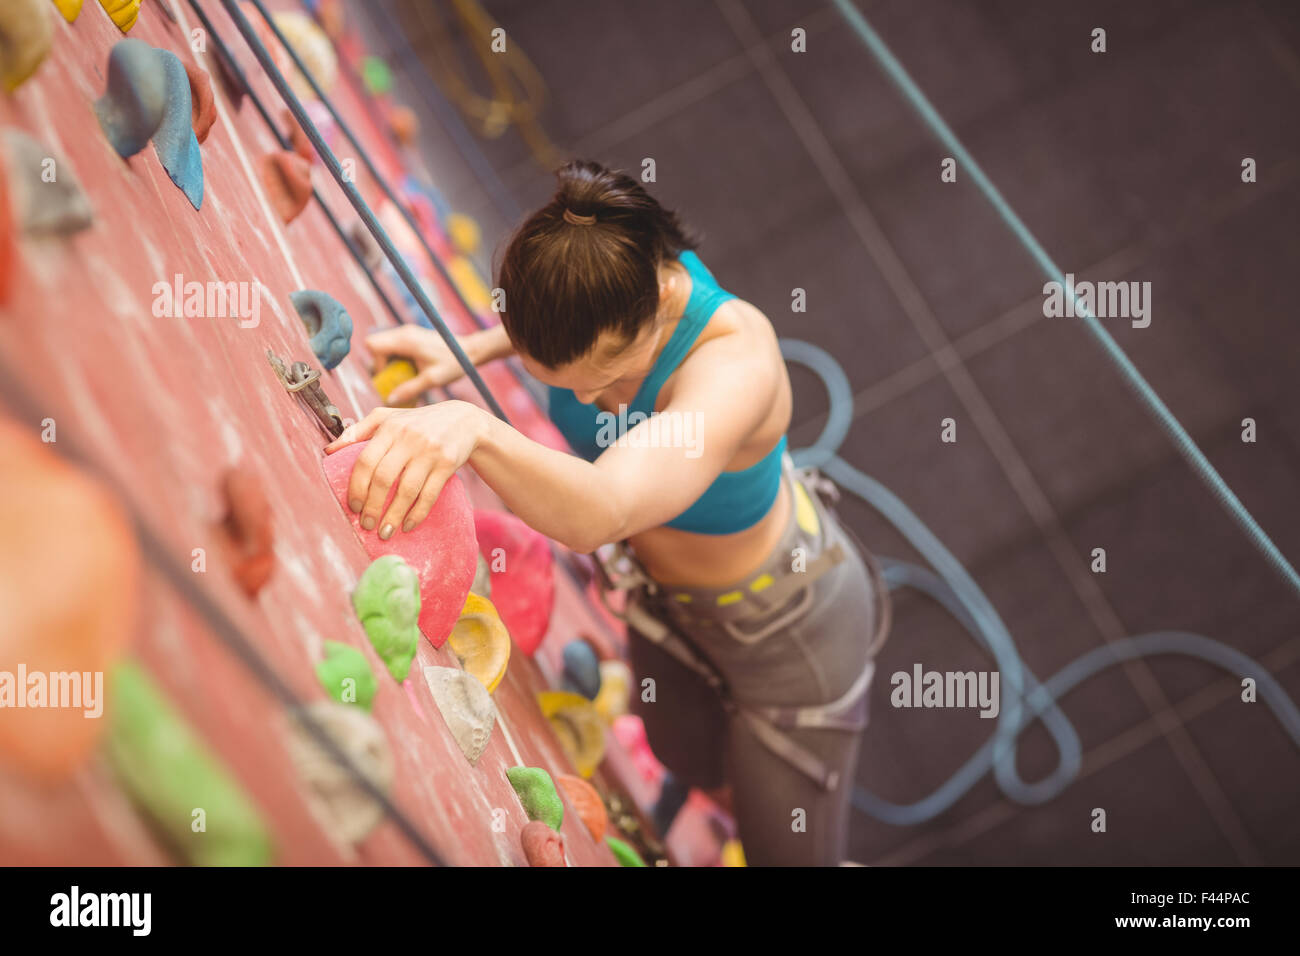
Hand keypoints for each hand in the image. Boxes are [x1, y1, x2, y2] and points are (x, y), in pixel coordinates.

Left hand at [324, 400, 487, 536]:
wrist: (463, 420)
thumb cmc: (417, 422)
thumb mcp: (388, 418)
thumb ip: (358, 431)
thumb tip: (328, 450)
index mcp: (389, 428)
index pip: (366, 461)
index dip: (357, 487)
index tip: (353, 507)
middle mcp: (409, 438)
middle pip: (384, 478)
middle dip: (373, 506)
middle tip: (367, 525)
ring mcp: (429, 452)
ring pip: (407, 490)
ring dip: (394, 515)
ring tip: (384, 532)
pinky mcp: (447, 464)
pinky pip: (429, 494)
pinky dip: (417, 513)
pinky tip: (408, 525)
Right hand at [366, 325, 473, 403]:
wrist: (470, 350)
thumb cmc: (453, 363)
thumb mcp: (431, 380)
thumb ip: (410, 389)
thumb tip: (390, 400)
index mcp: (406, 340)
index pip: (373, 345)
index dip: (376, 363)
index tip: (390, 377)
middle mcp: (404, 332)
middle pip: (374, 343)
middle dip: (379, 363)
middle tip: (394, 377)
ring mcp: (407, 333)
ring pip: (384, 345)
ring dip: (388, 361)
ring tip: (404, 374)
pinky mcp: (412, 336)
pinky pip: (394, 346)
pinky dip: (396, 358)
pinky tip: (410, 369)